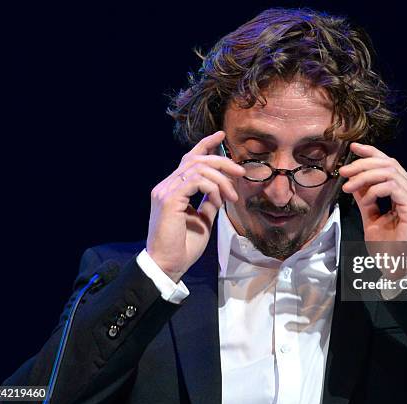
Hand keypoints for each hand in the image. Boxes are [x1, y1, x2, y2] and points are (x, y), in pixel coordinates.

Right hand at [146, 131, 244, 281]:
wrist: (169, 265)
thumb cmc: (183, 246)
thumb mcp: (203, 219)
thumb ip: (209, 202)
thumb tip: (221, 191)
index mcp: (172, 189)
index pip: (188, 159)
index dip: (205, 144)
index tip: (221, 136)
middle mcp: (166, 186)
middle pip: (196, 159)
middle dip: (222, 161)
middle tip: (241, 171)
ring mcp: (165, 191)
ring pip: (198, 168)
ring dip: (221, 179)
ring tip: (233, 196)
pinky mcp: (169, 199)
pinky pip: (196, 181)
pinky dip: (212, 187)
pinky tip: (219, 200)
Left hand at [339, 143, 406, 276]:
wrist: (399, 268)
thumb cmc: (388, 249)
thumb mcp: (371, 219)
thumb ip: (366, 199)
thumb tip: (354, 182)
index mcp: (406, 193)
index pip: (390, 164)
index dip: (372, 153)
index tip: (353, 148)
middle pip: (389, 163)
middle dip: (363, 163)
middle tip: (344, 171)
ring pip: (390, 171)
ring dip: (364, 176)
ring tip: (347, 186)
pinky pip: (392, 186)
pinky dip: (374, 189)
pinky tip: (364, 199)